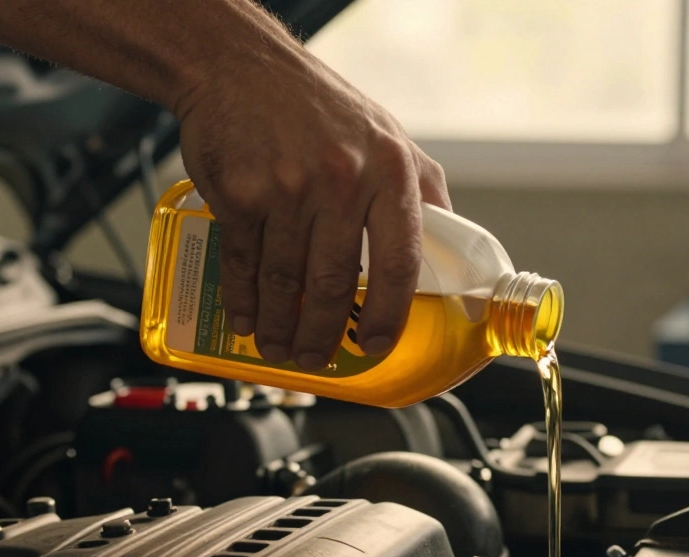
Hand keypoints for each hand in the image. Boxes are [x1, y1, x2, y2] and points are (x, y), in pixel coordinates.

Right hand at [175, 41, 449, 370]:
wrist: (242, 66)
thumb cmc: (320, 106)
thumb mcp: (390, 138)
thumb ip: (422, 191)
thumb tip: (449, 245)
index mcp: (390, 173)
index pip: (401, 262)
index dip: (392, 313)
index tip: (379, 344)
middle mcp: (342, 180)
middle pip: (337, 283)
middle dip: (325, 333)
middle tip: (317, 357)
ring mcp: (288, 187)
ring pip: (287, 281)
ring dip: (281, 326)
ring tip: (280, 348)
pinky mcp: (239, 192)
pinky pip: (243, 261)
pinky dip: (243, 300)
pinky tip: (246, 319)